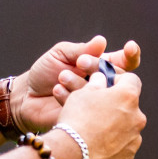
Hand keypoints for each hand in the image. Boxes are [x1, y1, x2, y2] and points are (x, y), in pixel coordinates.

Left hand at [14, 36, 140, 133]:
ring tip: (61, 78)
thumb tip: (101, 41)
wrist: (26, 97)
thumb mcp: (59, 55)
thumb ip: (80, 49)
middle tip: (80, 63)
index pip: (125, 61)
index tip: (130, 48)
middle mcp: (103, 85)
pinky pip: (89, 107)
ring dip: (79, 82)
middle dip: (98, 67)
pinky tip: (57, 92)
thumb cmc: (44, 73)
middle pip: (118, 76)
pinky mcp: (88, 117)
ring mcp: (98, 102)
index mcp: (101, 67)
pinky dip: (71, 96)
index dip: (131, 55)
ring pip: (103, 91)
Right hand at [55, 70, 145, 158]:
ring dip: (114, 127)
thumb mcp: (82, 93)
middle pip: (129, 106)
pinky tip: (95, 147)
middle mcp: (138, 117)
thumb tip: (101, 78)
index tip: (107, 85)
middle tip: (95, 112)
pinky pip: (122, 148)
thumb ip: (96, 82)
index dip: (118, 80)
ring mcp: (135, 139)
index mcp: (128, 96)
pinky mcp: (129, 157)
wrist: (72, 156)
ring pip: (127, 128)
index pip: (132, 80)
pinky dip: (112, 146)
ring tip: (92, 132)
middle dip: (115, 106)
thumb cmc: (76, 120)